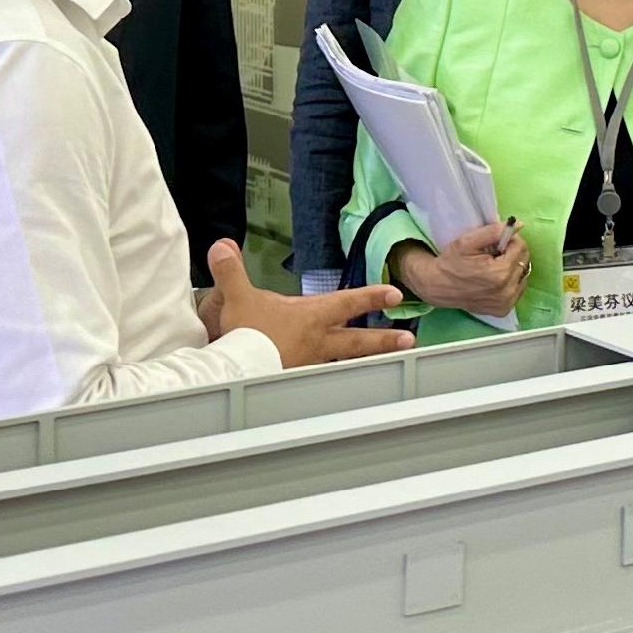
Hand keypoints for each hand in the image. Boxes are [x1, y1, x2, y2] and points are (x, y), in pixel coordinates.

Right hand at [201, 241, 413, 365]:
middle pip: (357, 340)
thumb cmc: (246, 334)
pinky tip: (341, 386)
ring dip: (366, 362)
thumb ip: (232, 271)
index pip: (347, 303)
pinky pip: (322, 379)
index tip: (395, 294)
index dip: (371, 296)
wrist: (236, 372)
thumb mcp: (238, 297)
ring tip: (389, 365)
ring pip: (345, 362)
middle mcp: (317, 341)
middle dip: (384, 339)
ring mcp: (310, 363)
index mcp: (310, 317)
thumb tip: (223, 246)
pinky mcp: (298, 380)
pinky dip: (333, 380)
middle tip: (409, 340)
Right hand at [393, 219, 530, 317]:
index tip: (496, 242)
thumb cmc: (452, 262)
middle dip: (512, 253)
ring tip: (493, 266)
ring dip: (512, 267)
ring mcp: (506, 303)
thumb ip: (494, 231)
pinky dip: (510, 281)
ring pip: (522, 275)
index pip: (520, 247)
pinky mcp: (503, 310)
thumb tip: (519, 225)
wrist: (438, 286)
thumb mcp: (468, 241)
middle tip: (494, 253)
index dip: (509, 240)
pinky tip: (495, 279)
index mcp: (500, 273)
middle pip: (523, 261)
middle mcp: (507, 291)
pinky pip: (517, 289)